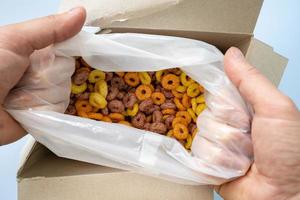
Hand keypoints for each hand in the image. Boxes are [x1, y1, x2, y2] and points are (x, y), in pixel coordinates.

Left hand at [0, 7, 85, 144]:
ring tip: (16, 96)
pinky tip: (25, 109)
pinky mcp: (44, 114)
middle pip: (68, 69)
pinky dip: (43, 109)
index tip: (72, 50)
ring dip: (40, 93)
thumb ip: (49, 28)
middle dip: (48, 74)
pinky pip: (59, 108)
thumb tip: (81, 12)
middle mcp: (40, 70)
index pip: (67, 46)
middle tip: (22, 76)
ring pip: (64, 90)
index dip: (70, 48)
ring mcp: (42, 93)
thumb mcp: (15, 41)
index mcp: (33, 50)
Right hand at [217, 47, 299, 199]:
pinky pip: (199, 154)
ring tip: (245, 158)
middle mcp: (228, 124)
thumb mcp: (275, 108)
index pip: (216, 92)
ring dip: (226, 148)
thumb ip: (250, 80)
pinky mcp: (208, 164)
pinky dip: (217, 163)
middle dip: (228, 127)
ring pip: (202, 134)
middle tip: (249, 138)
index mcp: (244, 108)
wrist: (283, 195)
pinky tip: (233, 169)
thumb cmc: (288, 151)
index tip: (238, 113)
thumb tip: (230, 53)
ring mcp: (217, 144)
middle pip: (206, 113)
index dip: (224, 101)